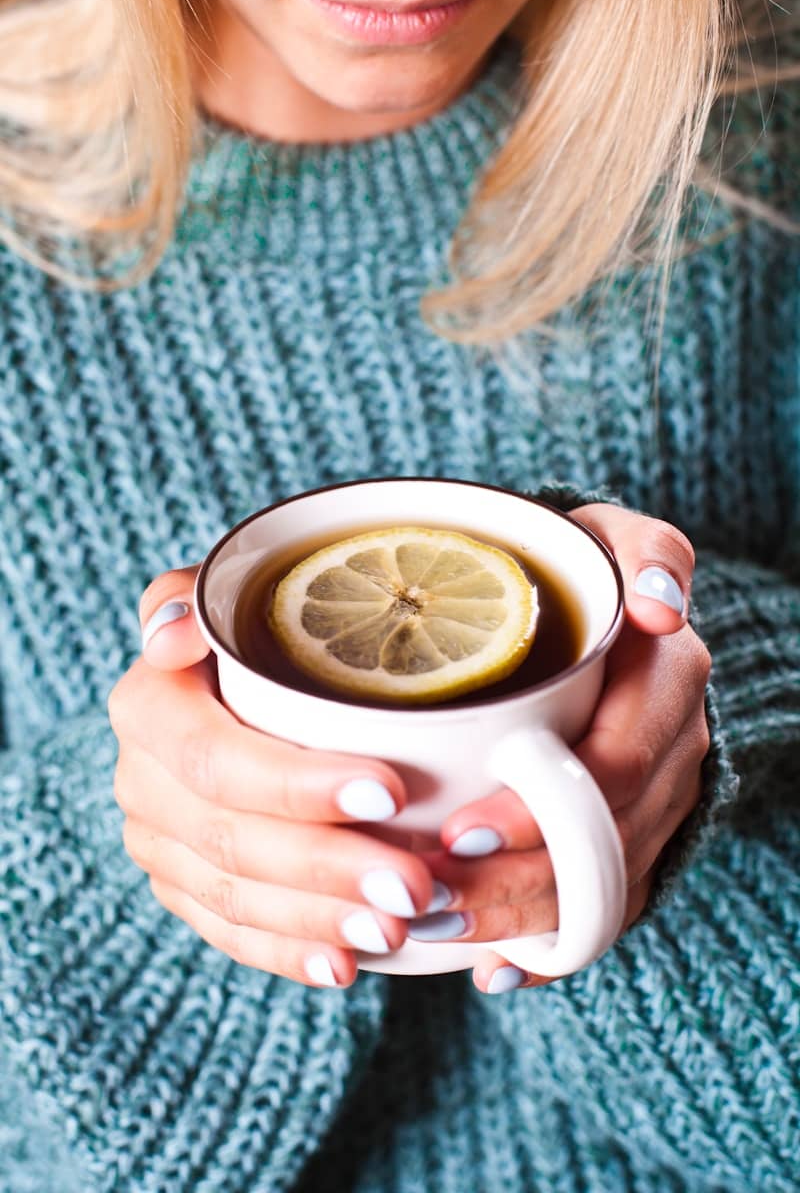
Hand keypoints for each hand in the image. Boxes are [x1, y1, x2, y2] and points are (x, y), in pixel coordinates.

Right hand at [108, 567, 436, 988]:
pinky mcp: (184, 886)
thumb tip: (170, 634)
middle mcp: (143, 778)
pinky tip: (346, 964)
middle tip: (415, 883)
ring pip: (234, 895)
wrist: (263, 682)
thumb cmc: (266, 630)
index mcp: (151, 704)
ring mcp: (160, 842)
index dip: (296, 783)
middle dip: (327, 867)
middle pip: (231, 837)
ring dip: (319, 918)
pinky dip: (290, 951)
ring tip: (398, 924)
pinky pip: (231, 933)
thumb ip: (196, 596)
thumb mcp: (235, 592)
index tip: (391, 790)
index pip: (215, 756)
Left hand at [426, 504, 711, 994]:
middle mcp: (673, 753)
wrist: (621, 617)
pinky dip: (554, 945)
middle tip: (426, 899)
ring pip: (602, 888)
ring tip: (436, 932)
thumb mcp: (621, 539)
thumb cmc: (593, 573)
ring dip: (520, 921)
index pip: (611, 767)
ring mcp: (660, 803)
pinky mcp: (641, 837)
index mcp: (667, 683)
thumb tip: (657, 610)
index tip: (458, 833)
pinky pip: (608, 907)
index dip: (539, 809)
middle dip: (515, 882)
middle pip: (601, 844)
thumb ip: (649, 556)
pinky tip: (497, 970)